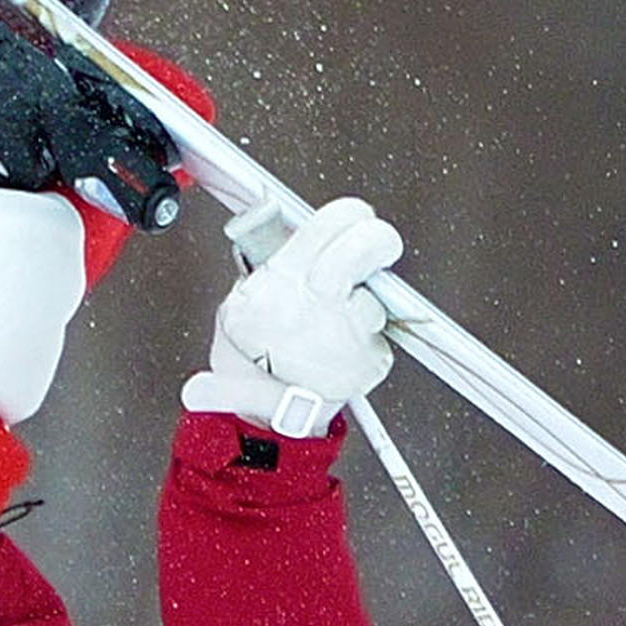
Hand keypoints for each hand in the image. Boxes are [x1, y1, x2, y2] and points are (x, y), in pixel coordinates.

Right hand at [196, 199, 402, 433]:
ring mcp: (348, 330)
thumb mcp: (245, 296)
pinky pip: (380, 337)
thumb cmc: (251, 355)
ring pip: (376, 297)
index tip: (355, 219)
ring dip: (366, 304)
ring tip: (340, 319)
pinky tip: (340, 349)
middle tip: (378, 246)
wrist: (257, 410)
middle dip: (379, 240)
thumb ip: (273, 260)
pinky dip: (366, 342)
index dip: (351, 215)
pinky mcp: (368, 359)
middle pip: (369, 245)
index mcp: (287, 275)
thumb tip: (292, 228)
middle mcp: (320, 299)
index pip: (333, 220)